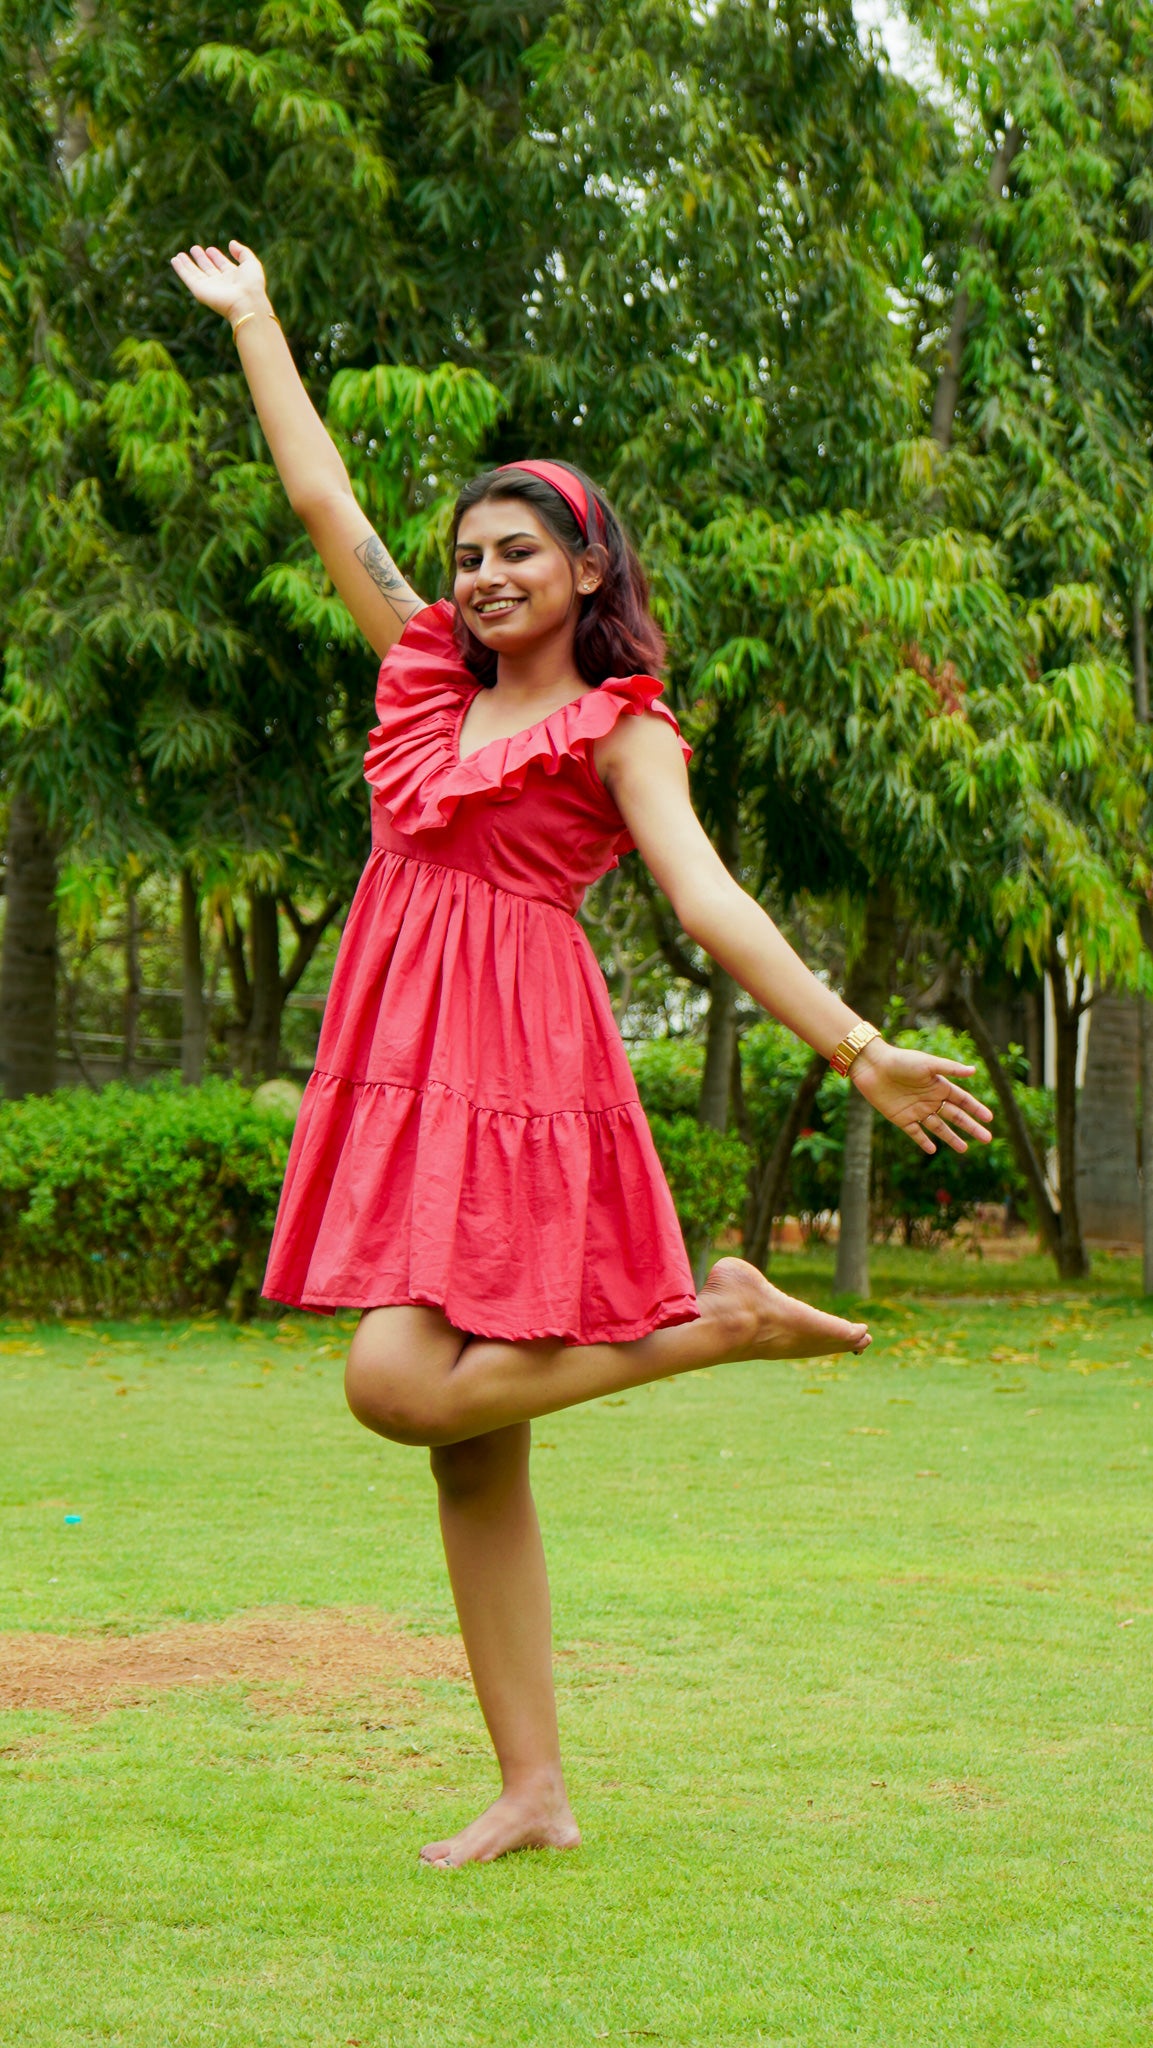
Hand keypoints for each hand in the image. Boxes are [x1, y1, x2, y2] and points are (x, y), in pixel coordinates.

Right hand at [170, 239, 269, 325]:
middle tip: (195, 248)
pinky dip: (180, 269)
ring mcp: (210, 287)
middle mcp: (221, 283)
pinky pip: (187, 278)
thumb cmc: (252, 284)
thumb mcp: (251, 263)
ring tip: (180, 254)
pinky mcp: (200, 291)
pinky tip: (174, 260)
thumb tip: (231, 243)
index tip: (211, 249)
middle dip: (202, 259)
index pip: (222, 265)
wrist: (246, 302)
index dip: (217, 257)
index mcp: (234, 277)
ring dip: (188, 264)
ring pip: (196, 273)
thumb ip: (243, 252)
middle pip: (208, 269)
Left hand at [849, 1039, 993, 1154]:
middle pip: (955, 1117)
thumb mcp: (928, 1063)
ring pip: (938, 1127)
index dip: (976, 1109)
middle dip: (971, 1127)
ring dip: (951, 1138)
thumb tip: (974, 1071)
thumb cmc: (901, 1060)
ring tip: (965, 1149)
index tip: (990, 1119)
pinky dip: (923, 1141)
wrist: (873, 1066)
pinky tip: (933, 1149)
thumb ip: (950, 1069)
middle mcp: (930, 1099)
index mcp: (939, 1085)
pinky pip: (915, 1133)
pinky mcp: (901, 1118)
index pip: (963, 1100)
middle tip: (987, 1139)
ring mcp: (916, 1110)